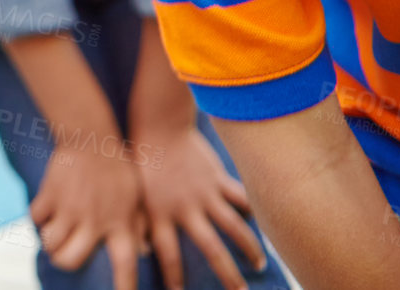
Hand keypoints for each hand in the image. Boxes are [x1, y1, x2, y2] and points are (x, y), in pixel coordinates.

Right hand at [32, 143, 145, 289]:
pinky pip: (36, 218)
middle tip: (65, 253)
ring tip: (55, 233)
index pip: (125, 264)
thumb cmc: (118, 167)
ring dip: (50, 242)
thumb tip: (142, 251)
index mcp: (119, 224)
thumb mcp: (136, 198)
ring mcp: (69, 209)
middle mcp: (93, 221)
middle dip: (63, 262)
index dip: (124, 287)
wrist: (90, 136)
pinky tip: (45, 211)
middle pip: (69, 260)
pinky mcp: (49, 195)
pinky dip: (38, 218)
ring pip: (50, 243)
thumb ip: (138, 226)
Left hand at [133, 126, 264, 289]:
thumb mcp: (134, 195)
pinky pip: (241, 198)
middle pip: (212, 249)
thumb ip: (140, 224)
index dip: (175, 276)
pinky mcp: (218, 178)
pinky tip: (265, 222)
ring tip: (259, 265)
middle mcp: (185, 207)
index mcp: (160, 213)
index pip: (169, 254)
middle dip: (227, 274)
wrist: (158, 126)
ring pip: (234, 227)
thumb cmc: (141, 161)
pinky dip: (253, 211)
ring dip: (250, 248)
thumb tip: (142, 252)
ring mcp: (205, 193)